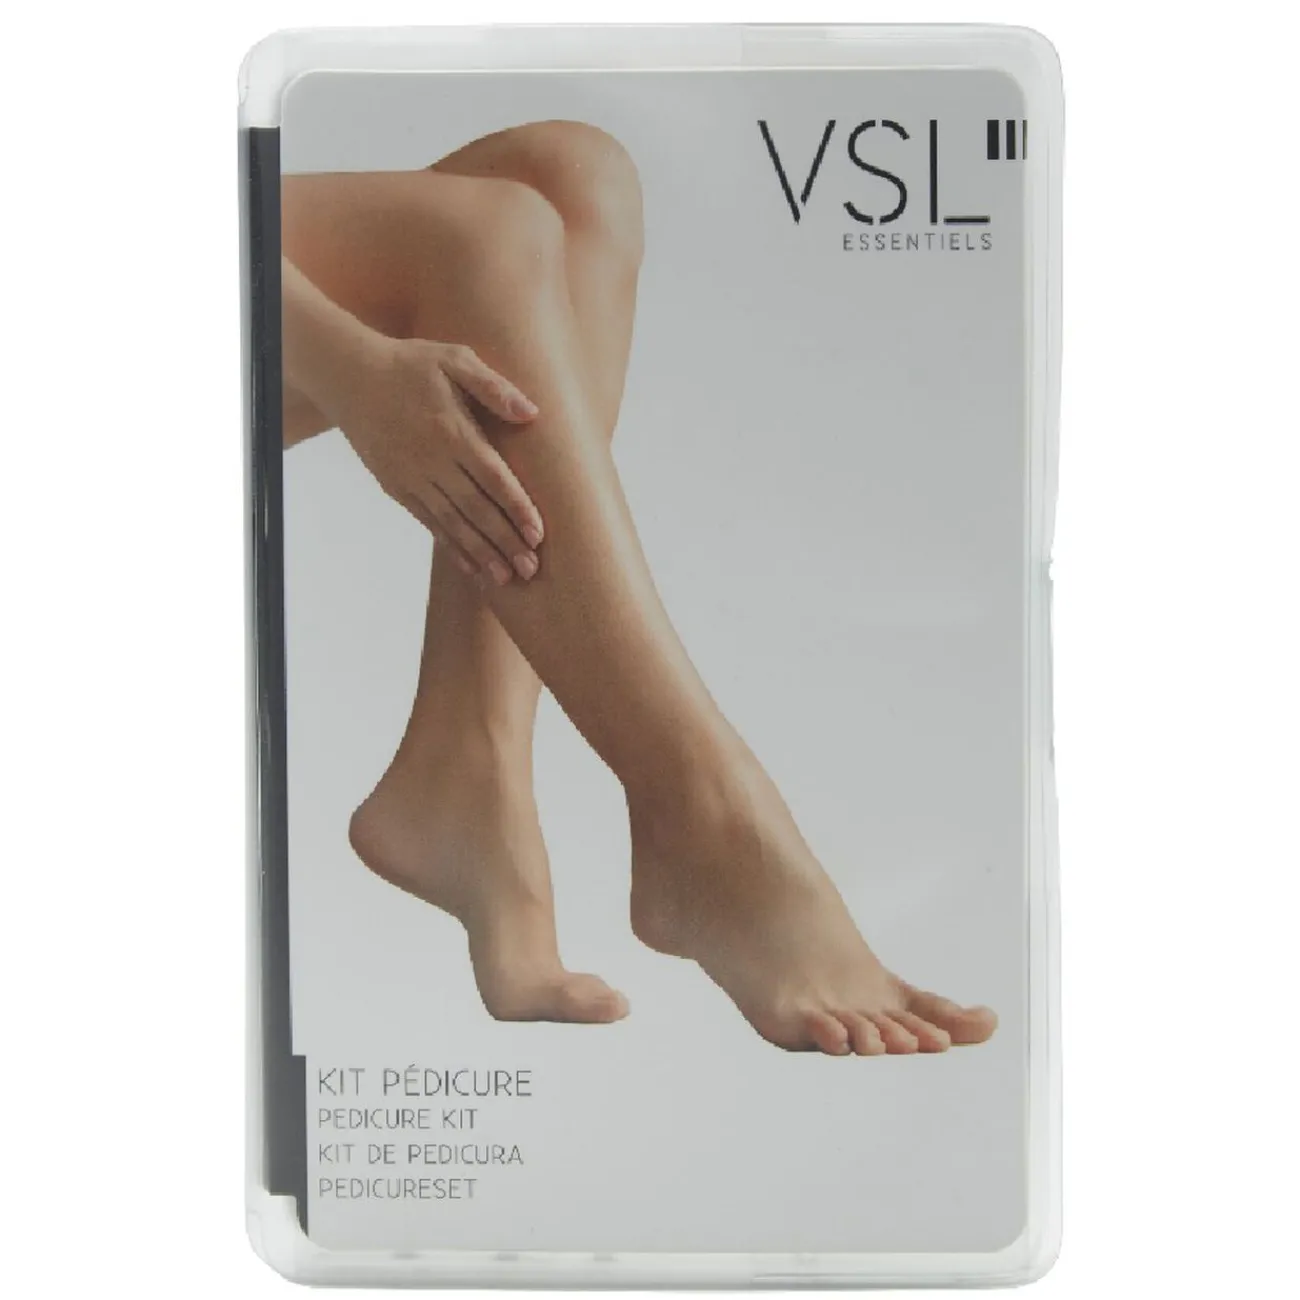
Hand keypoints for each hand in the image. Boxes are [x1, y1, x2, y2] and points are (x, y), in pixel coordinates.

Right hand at [337, 335, 543, 583]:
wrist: (349, 376)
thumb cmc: (409, 364)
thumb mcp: (453, 359)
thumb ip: (493, 387)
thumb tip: (531, 413)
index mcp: (453, 431)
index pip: (493, 477)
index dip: (517, 508)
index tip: (539, 534)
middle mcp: (433, 460)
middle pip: (476, 509)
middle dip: (505, 541)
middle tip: (531, 570)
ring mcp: (412, 477)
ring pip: (452, 522)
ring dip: (480, 553)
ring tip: (505, 579)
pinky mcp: (396, 487)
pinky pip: (428, 522)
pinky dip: (451, 546)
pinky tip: (470, 565)